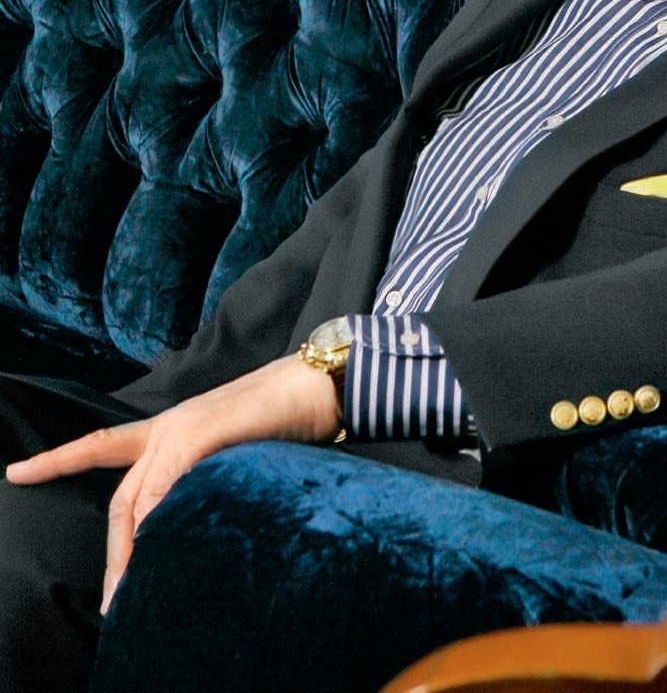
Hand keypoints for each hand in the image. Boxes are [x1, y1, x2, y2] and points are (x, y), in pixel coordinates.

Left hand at [5, 355, 340, 612]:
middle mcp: (168, 426)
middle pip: (120, 500)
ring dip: (133, 554)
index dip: (58, 460)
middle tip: (115, 602)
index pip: (103, 445)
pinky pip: (163, 490)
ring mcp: (181, 428)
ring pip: (136, 502)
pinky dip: (158, 523)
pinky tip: (161, 549)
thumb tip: (197, 519)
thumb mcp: (239, 450)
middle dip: (115, 555)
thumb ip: (210, 476)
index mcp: (174, 425)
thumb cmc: (292, 414)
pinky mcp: (197, 432)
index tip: (16, 471)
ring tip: (133, 597)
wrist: (320, 380)